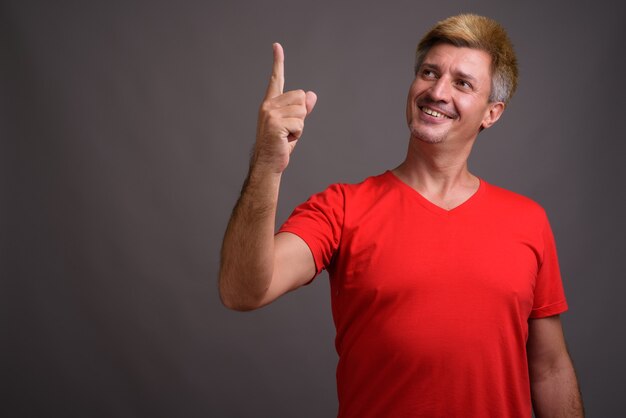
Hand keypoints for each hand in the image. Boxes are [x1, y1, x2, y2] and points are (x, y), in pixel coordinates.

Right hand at [253, 43, 316, 173]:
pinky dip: (297, 134)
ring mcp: (270, 113)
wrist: (268, 163)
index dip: (278, 62)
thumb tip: (312, 95)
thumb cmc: (280, 145)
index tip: (277, 46)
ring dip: (300, 126)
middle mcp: (268, 105)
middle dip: (302, 115)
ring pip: (302, 111)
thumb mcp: (294, 124)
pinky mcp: (275, 123)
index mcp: (271, 103)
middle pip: (301, 97)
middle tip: (289, 129)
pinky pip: (300, 123)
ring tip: (286, 135)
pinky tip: (285, 139)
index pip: (276, 79)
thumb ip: (302, 109)